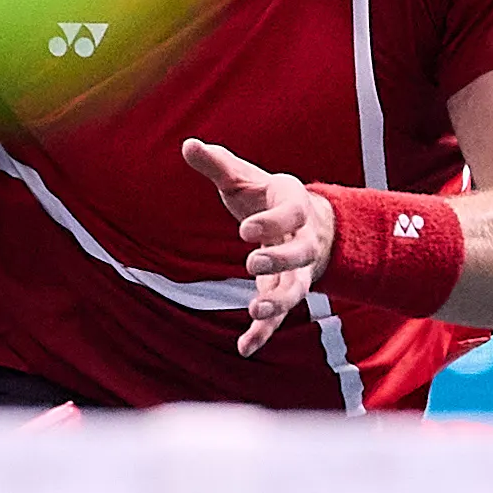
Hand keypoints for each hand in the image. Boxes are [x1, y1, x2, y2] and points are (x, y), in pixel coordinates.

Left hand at [186, 138, 333, 356]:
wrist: (301, 222)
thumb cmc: (265, 197)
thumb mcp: (243, 178)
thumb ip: (218, 165)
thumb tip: (188, 144)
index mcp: (295, 205)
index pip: (293, 213)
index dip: (272, 221)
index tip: (245, 229)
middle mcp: (303, 240)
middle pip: (301, 254)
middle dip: (280, 259)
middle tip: (253, 261)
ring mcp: (298, 270)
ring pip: (296, 289)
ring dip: (279, 302)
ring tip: (256, 312)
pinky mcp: (284, 292)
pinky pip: (279, 316)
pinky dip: (264, 333)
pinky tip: (244, 349)